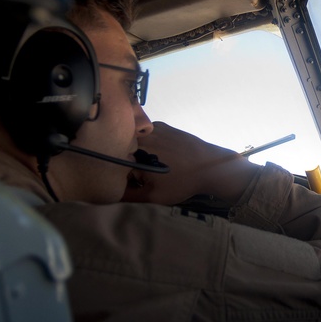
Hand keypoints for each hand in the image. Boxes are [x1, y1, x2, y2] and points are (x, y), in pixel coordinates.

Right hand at [123, 122, 260, 204]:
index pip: (112, 160)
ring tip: (151, 165)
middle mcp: (138, 134)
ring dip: (136, 150)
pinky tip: (160, 154)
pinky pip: (146, 134)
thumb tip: (109, 193)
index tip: (126, 181)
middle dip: (125, 160)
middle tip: (140, 174)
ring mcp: (150, 127)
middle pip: (121, 147)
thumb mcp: (152, 196)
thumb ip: (127, 195)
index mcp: (132, 150)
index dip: (115, 172)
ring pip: (133, 139)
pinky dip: (148, 143)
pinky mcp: (162, 125)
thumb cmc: (182, 182)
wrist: (211, 166)